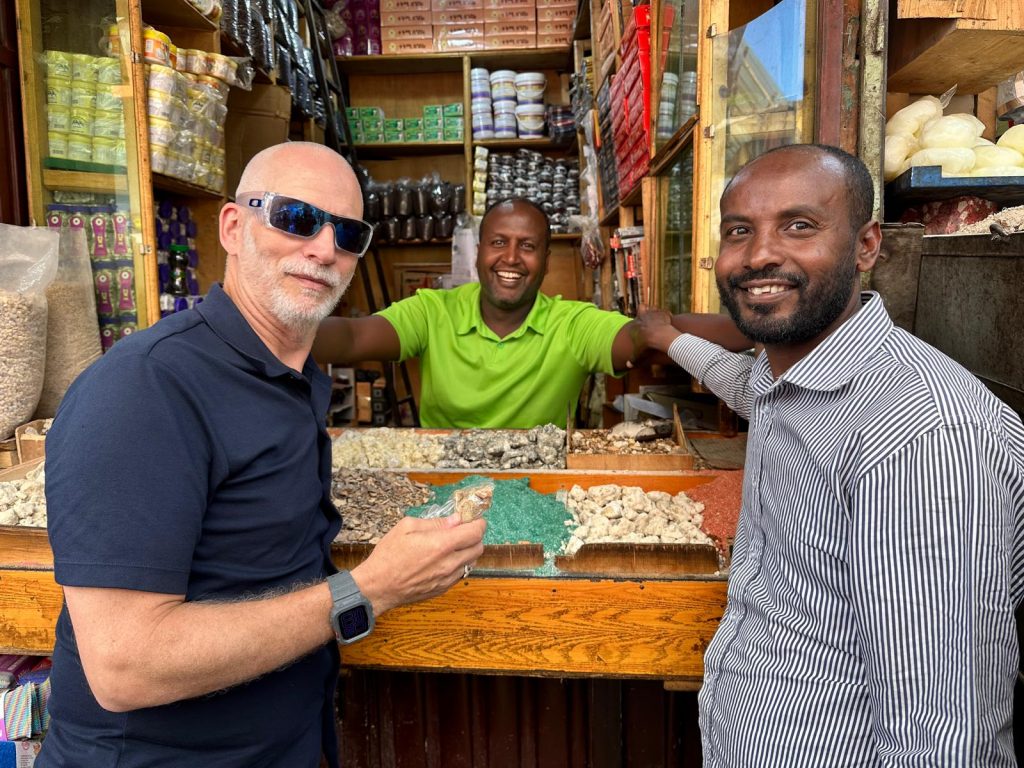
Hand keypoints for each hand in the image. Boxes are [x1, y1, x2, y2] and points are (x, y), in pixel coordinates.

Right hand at [351, 513, 485, 614]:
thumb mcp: (407, 527)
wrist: (377, 587)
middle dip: (474, 536)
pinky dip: (459, 564)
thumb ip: (435, 523)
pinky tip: (443, 559)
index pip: (475, 532)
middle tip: (462, 530)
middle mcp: (449, 563)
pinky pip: (461, 574)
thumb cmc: (388, 555)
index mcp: (442, 545)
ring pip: (472, 562)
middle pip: (478, 548)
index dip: (478, 523)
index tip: (473, 519)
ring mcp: (447, 578)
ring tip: (451, 545)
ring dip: (467, 551)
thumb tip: (455, 520)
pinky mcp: (443, 589)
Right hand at [630, 307, 682, 356]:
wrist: (660, 337)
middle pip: (641, 307)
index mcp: (636, 325)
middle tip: (649, 318)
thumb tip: (628, 366)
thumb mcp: (638, 355)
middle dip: (644, 310)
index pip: (633, 321)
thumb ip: (633, 360)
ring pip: (653, 307)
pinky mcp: (664, 314)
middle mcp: (643, 317)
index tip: (640, 327)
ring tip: (659, 319)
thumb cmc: (647, 345)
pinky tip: (670, 320)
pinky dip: (668, 315)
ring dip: (656, 311)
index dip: (637, 322)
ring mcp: (654, 314)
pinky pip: (665, 312)